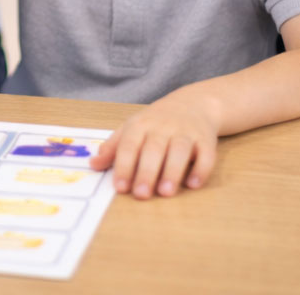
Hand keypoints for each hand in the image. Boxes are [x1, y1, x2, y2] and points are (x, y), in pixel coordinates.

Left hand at [90, 91, 221, 197]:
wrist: (193, 104)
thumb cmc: (156, 122)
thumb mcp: (132, 128)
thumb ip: (113, 147)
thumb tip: (93, 165)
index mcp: (141, 125)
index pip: (129, 145)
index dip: (124, 165)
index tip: (119, 187)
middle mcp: (163, 127)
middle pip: (154, 148)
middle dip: (146, 172)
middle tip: (141, 194)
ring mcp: (186, 132)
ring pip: (179, 150)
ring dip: (172, 171)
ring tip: (165, 192)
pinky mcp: (206, 139)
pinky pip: (206, 154)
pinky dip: (201, 169)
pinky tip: (193, 184)